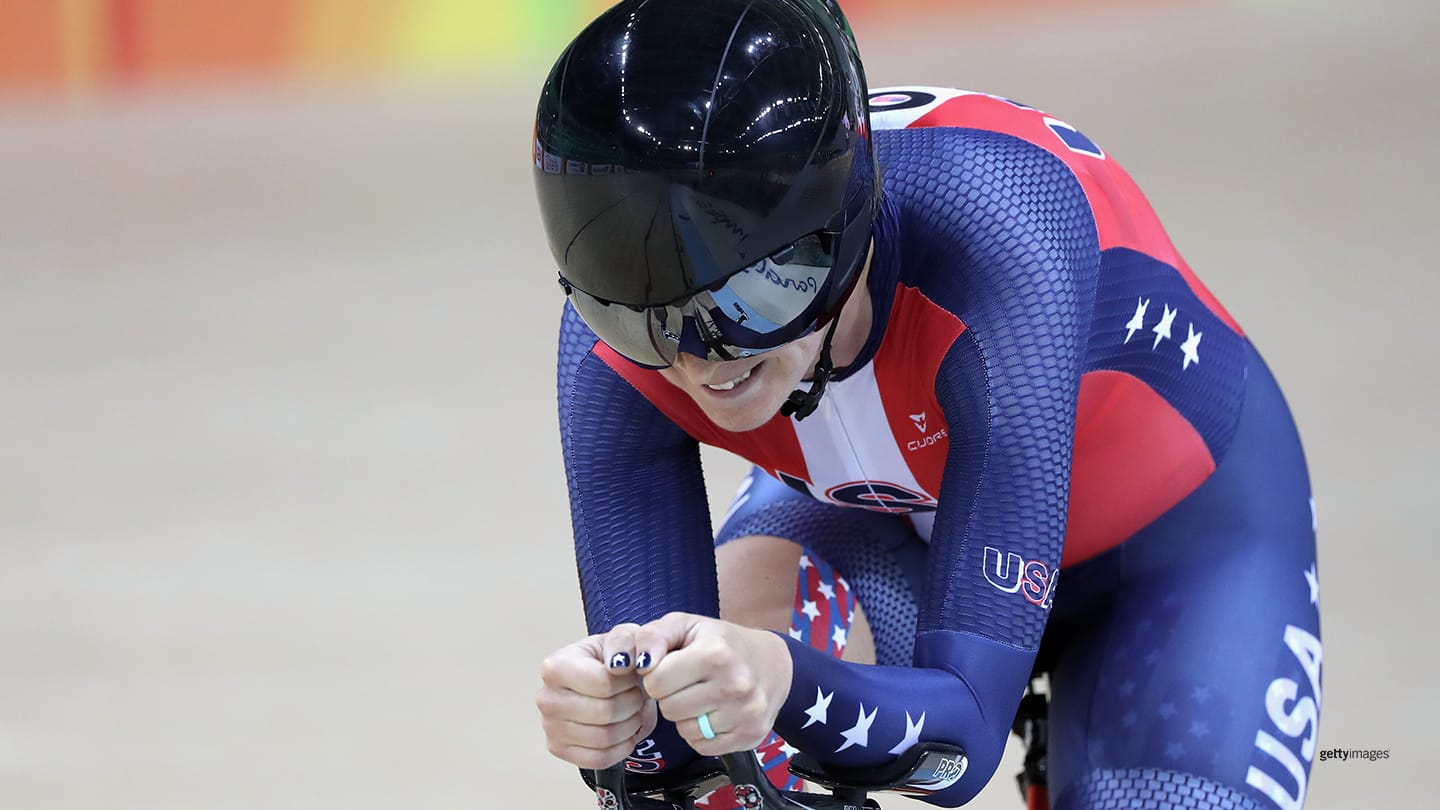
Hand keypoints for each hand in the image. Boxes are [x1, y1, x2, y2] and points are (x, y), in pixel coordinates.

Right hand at [536, 624, 657, 768]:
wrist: (604, 681)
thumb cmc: (612, 659)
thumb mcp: (624, 637)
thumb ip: (625, 642)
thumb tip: (619, 664)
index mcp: (555, 667)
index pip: (603, 684)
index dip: (628, 683)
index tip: (631, 676)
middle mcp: (547, 698)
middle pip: (605, 713)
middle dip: (631, 705)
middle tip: (635, 695)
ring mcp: (550, 727)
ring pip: (604, 738)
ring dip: (630, 726)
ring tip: (630, 711)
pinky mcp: (559, 749)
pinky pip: (599, 759)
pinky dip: (621, 747)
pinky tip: (623, 730)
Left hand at [634, 612, 793, 756]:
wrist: (774, 663)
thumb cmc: (721, 642)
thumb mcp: (685, 625)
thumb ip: (652, 636)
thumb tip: (636, 664)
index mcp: (715, 653)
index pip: (656, 683)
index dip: (657, 675)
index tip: (672, 666)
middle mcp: (735, 684)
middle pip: (669, 709)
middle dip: (672, 695)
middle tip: (689, 682)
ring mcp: (746, 713)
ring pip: (685, 730)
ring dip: (687, 715)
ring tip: (704, 695)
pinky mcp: (750, 735)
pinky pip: (702, 746)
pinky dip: (702, 733)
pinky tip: (715, 712)